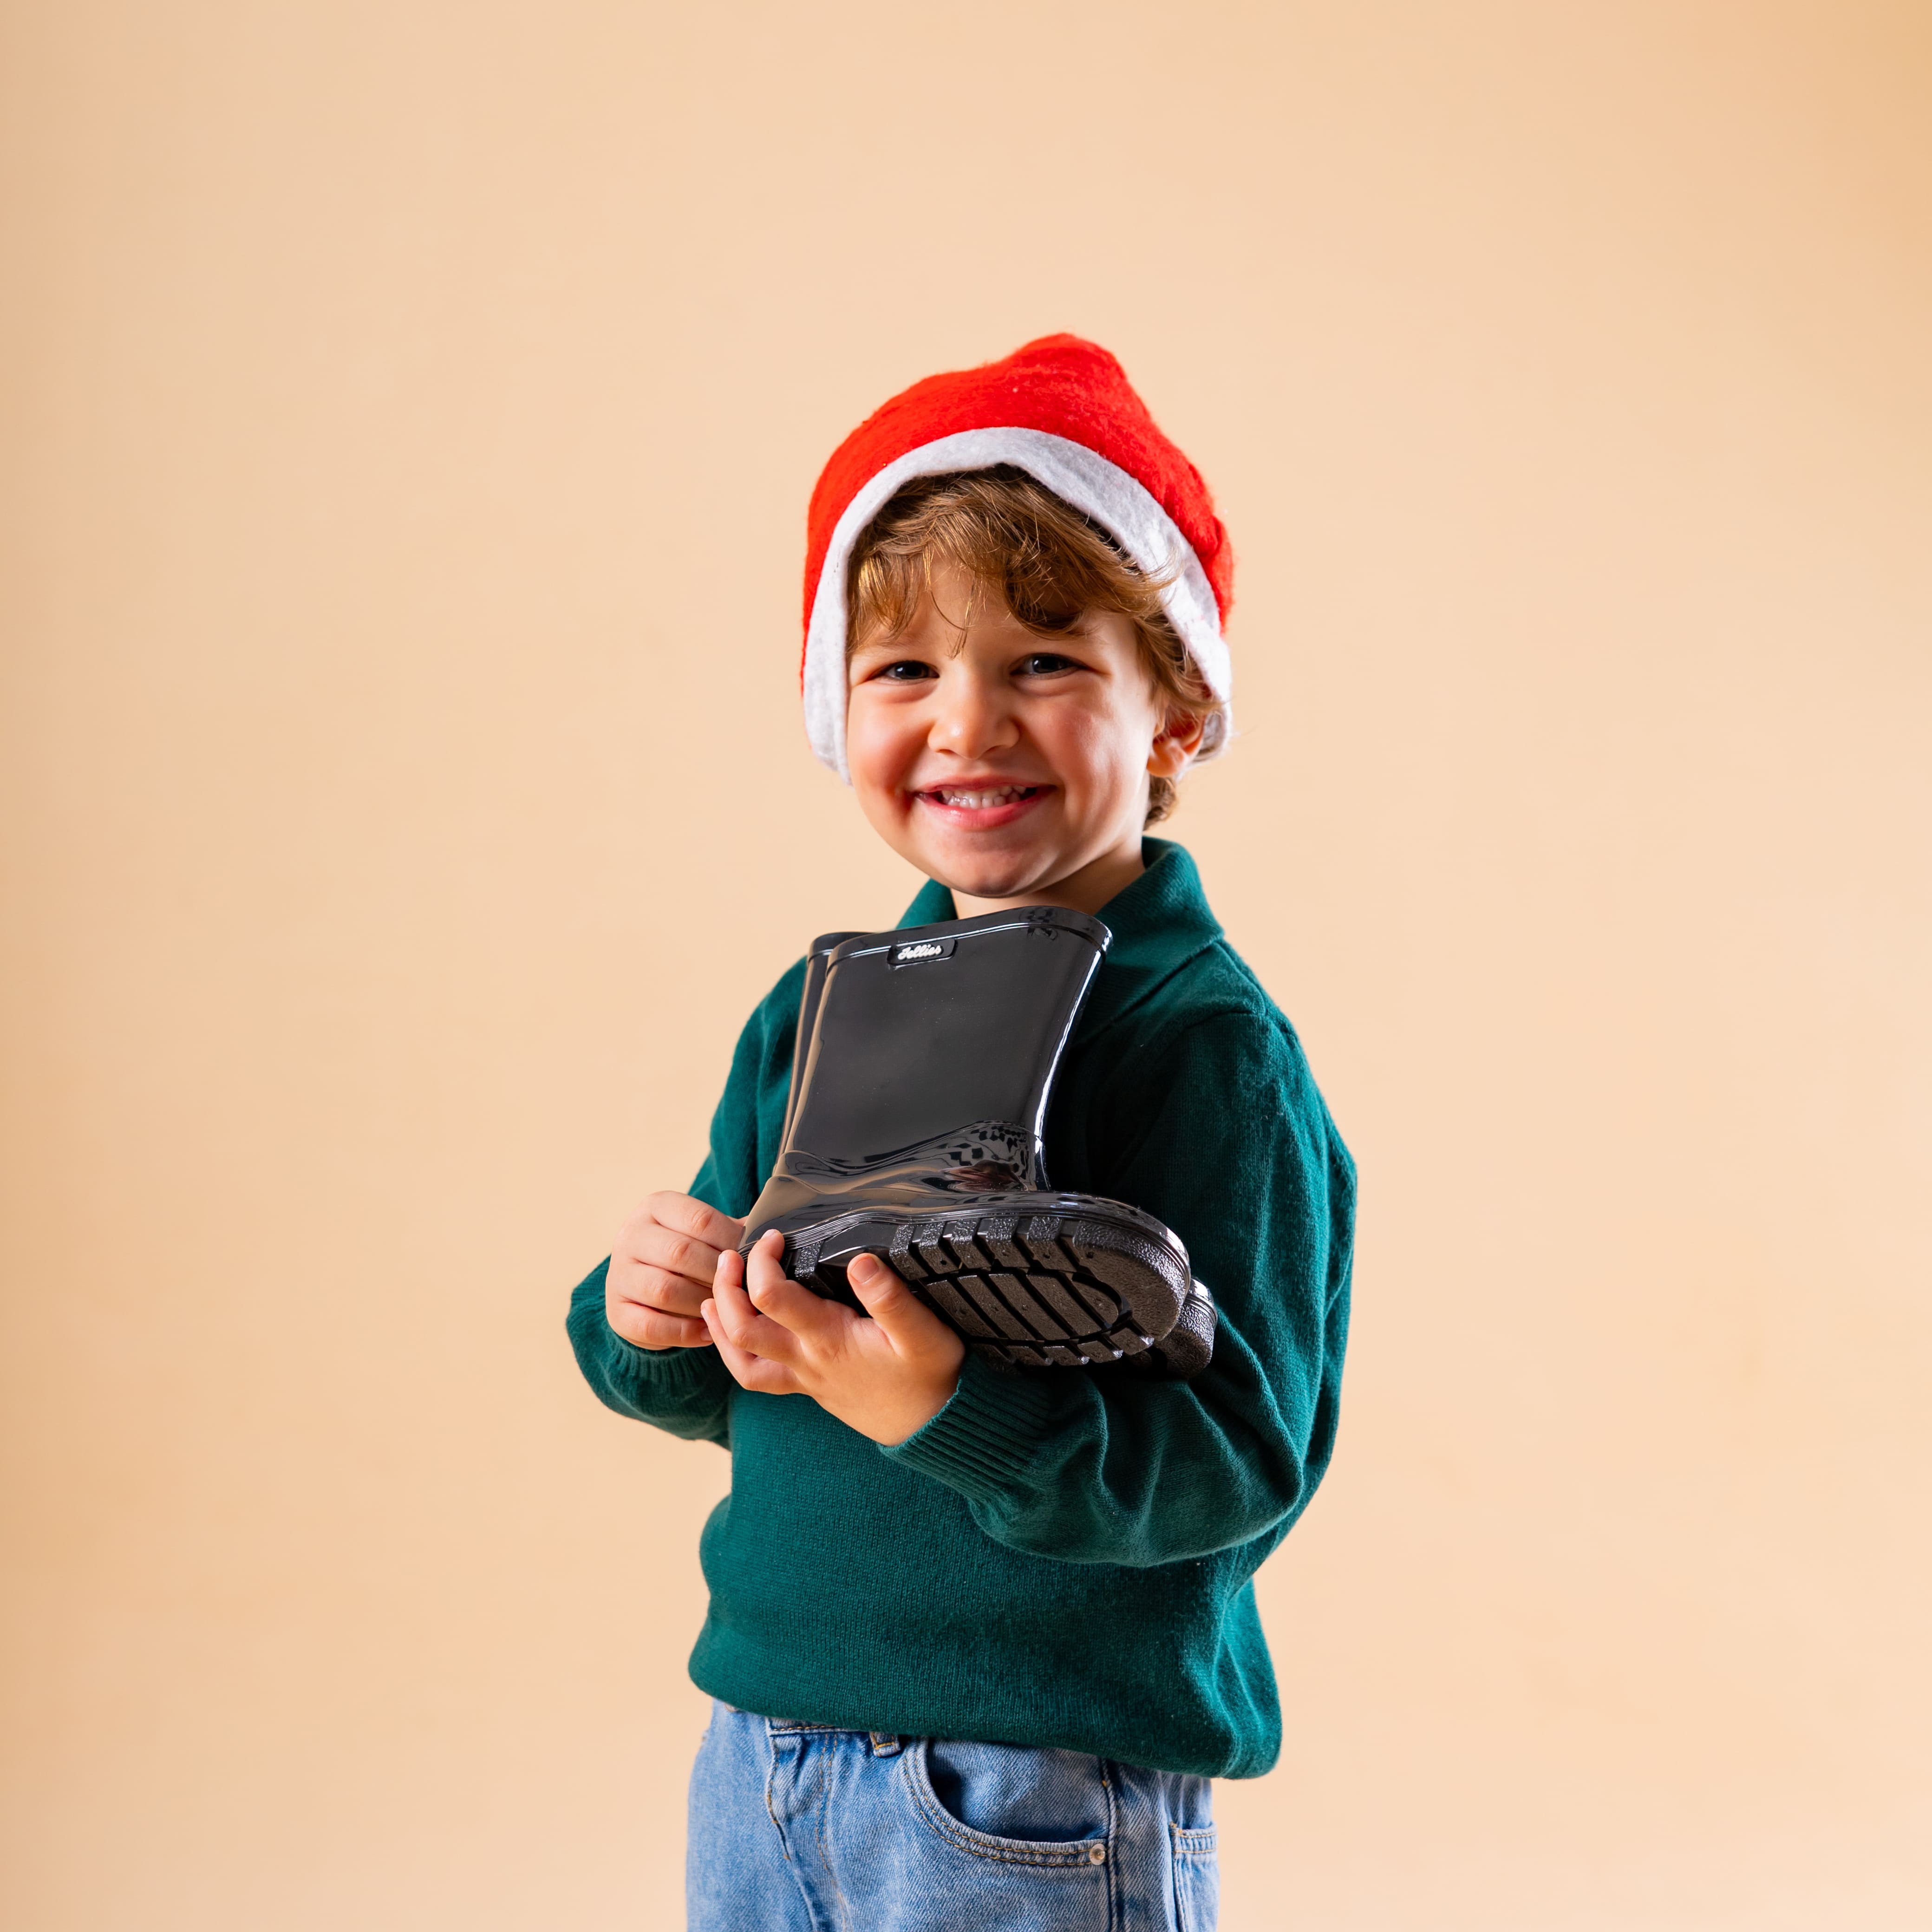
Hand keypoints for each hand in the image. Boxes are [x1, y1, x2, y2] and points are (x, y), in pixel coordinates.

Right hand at [606, 1191, 745, 1349]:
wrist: (649, 1287)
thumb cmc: (692, 1255)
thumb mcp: (709, 1234)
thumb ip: (735, 1232)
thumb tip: (772, 1238)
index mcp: (657, 1206)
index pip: (700, 1220)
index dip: (732, 1243)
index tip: (755, 1261)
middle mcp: (630, 1235)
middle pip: (680, 1253)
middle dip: (718, 1276)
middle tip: (743, 1291)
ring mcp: (618, 1274)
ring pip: (664, 1290)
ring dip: (701, 1304)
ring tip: (725, 1311)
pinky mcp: (615, 1312)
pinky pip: (650, 1326)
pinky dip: (684, 1333)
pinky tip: (706, 1333)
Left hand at [702, 1232, 965, 1445]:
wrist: (932, 1426)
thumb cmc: (930, 1376)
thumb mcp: (924, 1335)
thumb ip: (891, 1298)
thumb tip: (860, 1261)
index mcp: (829, 1339)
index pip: (772, 1297)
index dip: (763, 1262)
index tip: (775, 1237)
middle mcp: (806, 1360)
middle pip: (742, 1328)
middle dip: (726, 1287)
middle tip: (732, 1254)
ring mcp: (803, 1378)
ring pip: (741, 1358)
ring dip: (720, 1324)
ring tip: (712, 1292)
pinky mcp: (806, 1387)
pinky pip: (755, 1376)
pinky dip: (734, 1353)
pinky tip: (729, 1333)